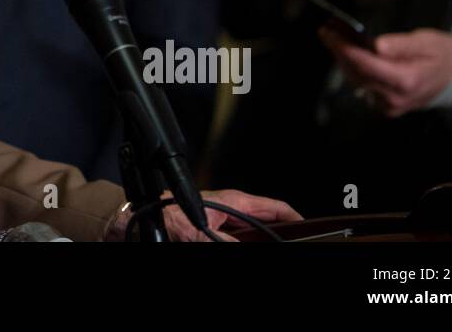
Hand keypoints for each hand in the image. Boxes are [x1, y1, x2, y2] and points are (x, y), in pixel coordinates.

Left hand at [106, 189, 301, 241]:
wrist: (141, 216)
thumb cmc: (166, 213)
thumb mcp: (200, 232)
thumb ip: (225, 243)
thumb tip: (243, 248)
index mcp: (236, 202)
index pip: (277, 208)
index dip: (296, 220)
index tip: (310, 234)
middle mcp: (233, 212)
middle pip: (268, 226)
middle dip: (280, 238)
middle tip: (293, 247)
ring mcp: (224, 224)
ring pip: (252, 237)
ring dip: (260, 243)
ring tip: (274, 246)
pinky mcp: (213, 234)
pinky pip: (235, 242)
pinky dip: (243, 245)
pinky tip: (245, 249)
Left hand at [320, 27, 451, 116]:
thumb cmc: (442, 56)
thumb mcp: (428, 42)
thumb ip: (402, 45)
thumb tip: (376, 45)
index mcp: (406, 81)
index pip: (366, 65)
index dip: (344, 49)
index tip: (328, 32)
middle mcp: (394, 98)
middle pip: (356, 73)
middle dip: (339, 50)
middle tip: (327, 29)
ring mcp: (389, 105)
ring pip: (356, 80)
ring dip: (343, 58)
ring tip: (333, 36)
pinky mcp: (385, 106)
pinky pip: (363, 86)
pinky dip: (353, 68)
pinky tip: (347, 52)